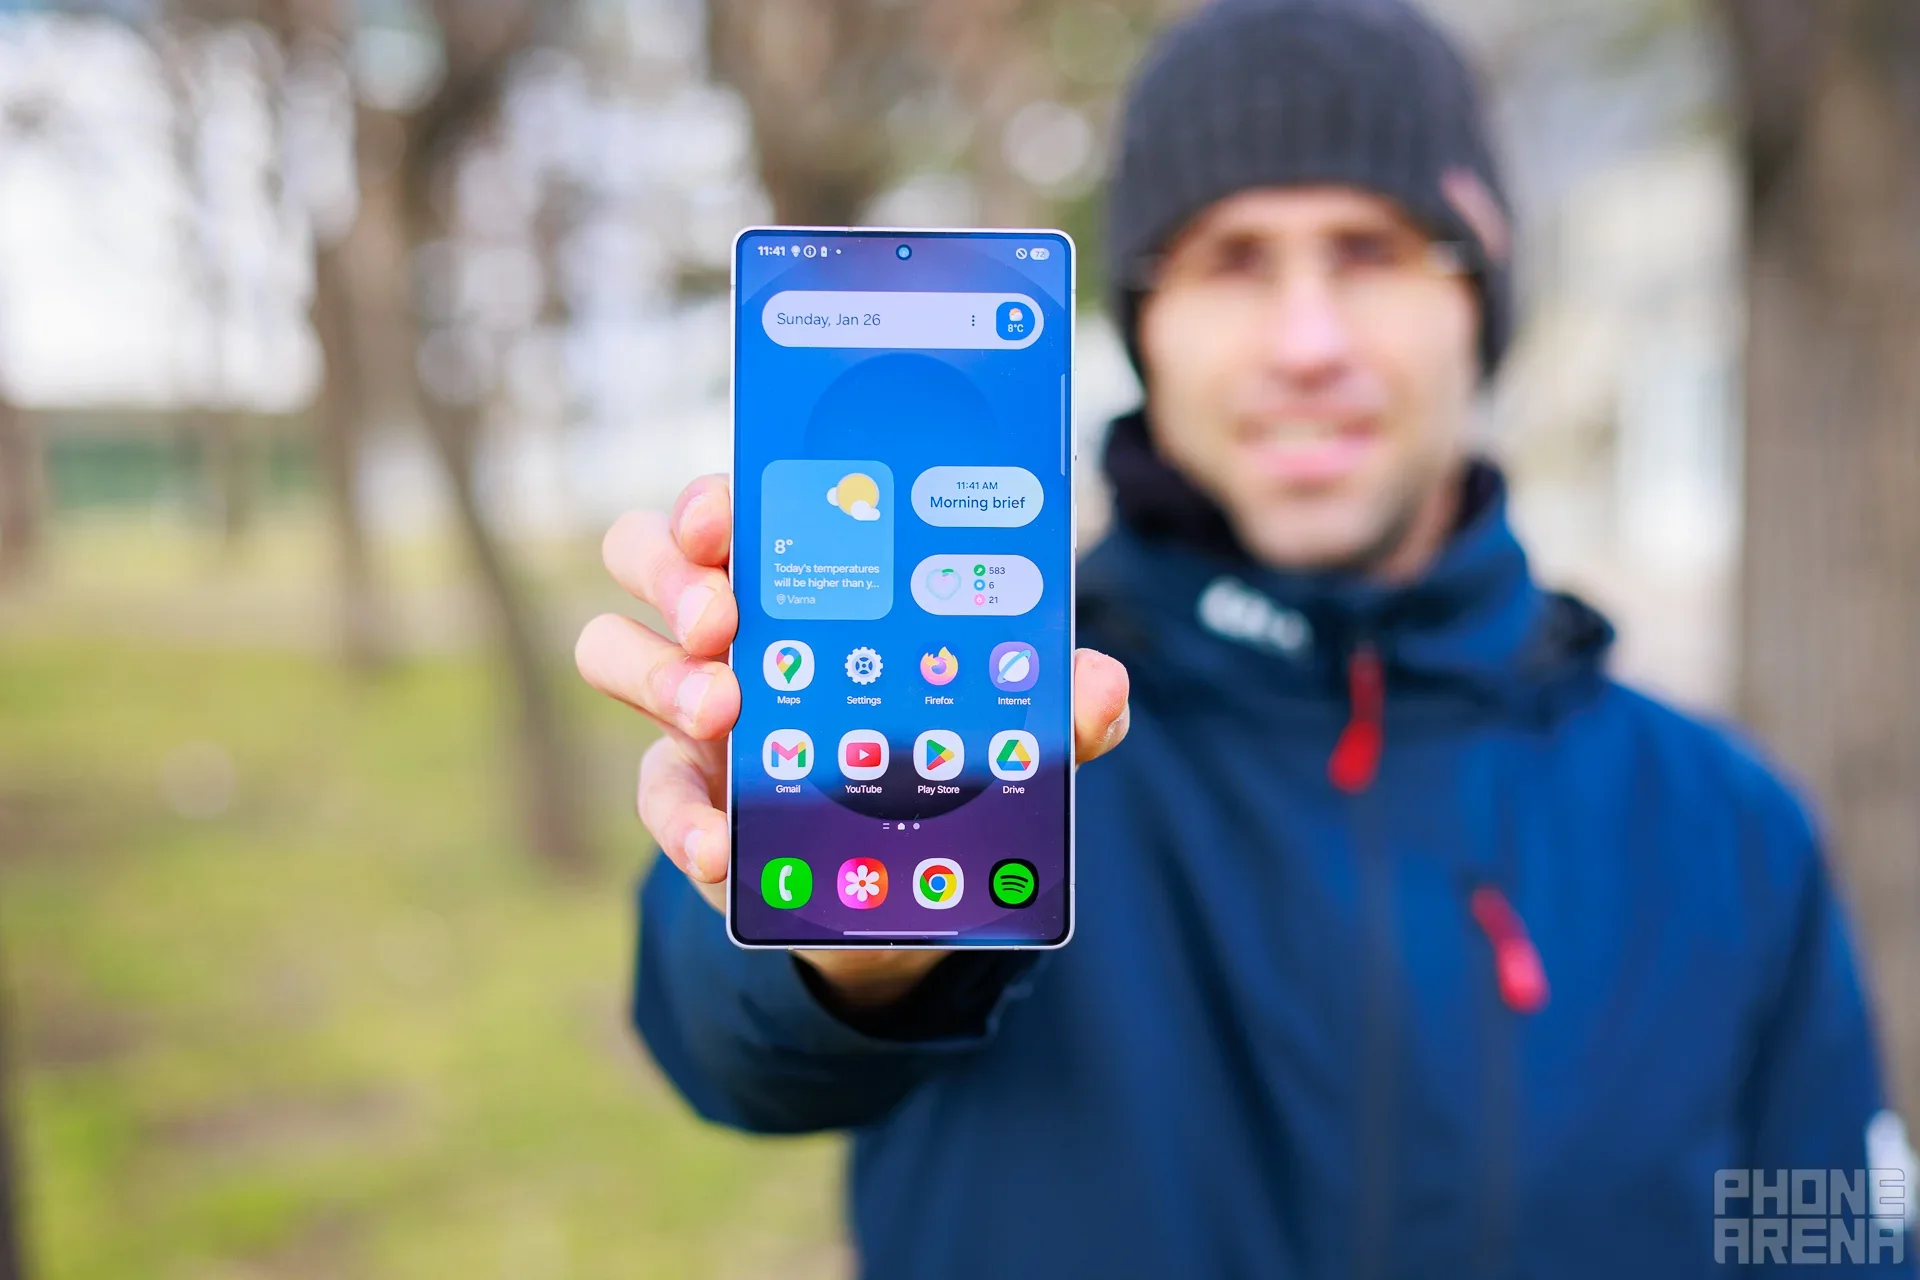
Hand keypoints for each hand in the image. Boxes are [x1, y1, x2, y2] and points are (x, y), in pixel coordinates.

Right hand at [577, 474, 1130, 1007]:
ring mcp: (693, 708)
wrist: (902, 885)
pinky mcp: (684, 796)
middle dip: (671, 570)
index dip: (713, 498)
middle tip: (723, 615)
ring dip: (654, 671)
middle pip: (644, 552)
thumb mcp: (1013, 733)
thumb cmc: (946, 761)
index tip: (725, 515)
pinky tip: (721, 845)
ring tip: (724, 708)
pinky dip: (680, 821)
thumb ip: (1059, 709)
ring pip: (610, 647)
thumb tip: (1102, 686)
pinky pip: (651, 792)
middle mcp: (730, 627)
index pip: (732, 507)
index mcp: (801, 579)